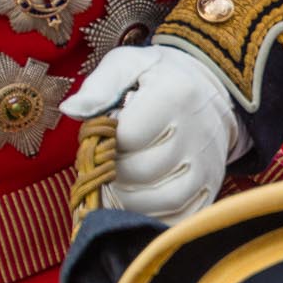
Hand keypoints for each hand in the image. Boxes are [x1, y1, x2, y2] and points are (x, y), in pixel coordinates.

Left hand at [60, 45, 243, 222]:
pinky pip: (183, 216)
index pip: (129, 136)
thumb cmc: (157, 78)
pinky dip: (154, 218)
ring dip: (130, 200)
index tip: (104, 135)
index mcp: (174, 97)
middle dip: (113, 171)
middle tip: (106, 161)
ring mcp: (208, 164)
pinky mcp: (211, 186)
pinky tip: (137, 204)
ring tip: (118, 183)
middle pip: (143, 171)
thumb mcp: (127, 64)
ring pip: (164, 200)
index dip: (106, 141)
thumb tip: (70, 109)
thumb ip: (99, 86)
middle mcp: (197, 134)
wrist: (210, 89)